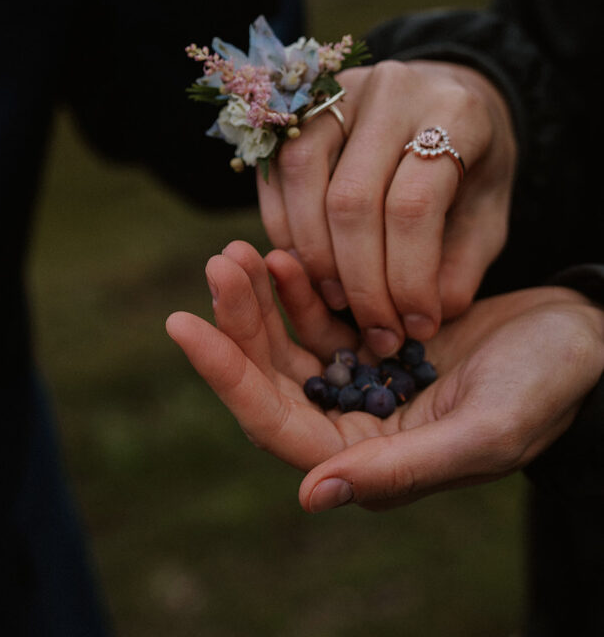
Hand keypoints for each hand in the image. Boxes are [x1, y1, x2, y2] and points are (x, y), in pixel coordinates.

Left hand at [166, 242, 603, 511]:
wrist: (579, 340)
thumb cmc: (546, 389)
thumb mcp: (483, 432)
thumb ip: (401, 469)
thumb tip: (310, 495)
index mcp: (371, 460)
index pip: (277, 423)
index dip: (226, 375)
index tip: (183, 323)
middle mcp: (355, 424)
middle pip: (273, 376)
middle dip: (240, 323)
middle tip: (219, 263)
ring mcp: (363, 379)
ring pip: (290, 342)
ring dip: (262, 299)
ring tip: (237, 250)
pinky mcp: (374, 338)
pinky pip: (321, 314)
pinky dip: (298, 286)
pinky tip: (284, 253)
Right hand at [258, 59, 516, 355]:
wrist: (445, 98)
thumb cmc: (472, 165)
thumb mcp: (489, 215)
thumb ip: (461, 266)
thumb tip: (420, 319)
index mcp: (455, 112)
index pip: (414, 205)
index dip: (408, 277)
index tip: (415, 328)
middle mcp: (393, 89)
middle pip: (352, 197)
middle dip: (358, 279)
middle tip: (373, 330)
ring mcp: (340, 88)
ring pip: (301, 176)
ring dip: (312, 254)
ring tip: (336, 302)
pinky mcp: (300, 103)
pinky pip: (275, 168)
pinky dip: (283, 224)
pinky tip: (305, 267)